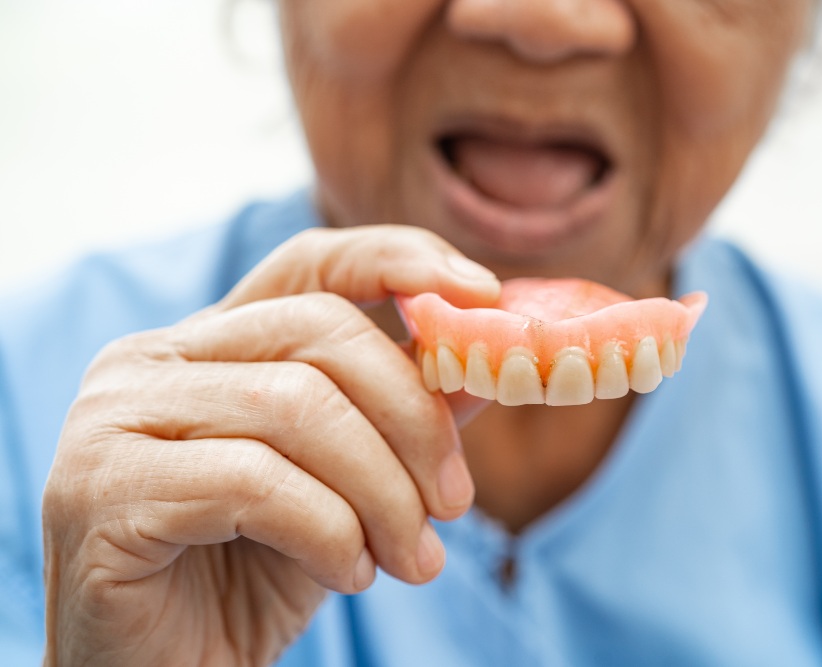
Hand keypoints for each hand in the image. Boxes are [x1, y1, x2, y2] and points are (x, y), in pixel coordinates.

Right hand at [42, 226, 499, 665]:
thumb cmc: (250, 578)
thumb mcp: (346, 486)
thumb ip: (400, 418)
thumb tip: (484, 363)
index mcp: (206, 346)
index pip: (309, 266)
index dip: (399, 261)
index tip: (485, 293)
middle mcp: (148, 363)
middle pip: (319, 331)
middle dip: (413, 418)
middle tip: (455, 503)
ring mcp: (112, 419)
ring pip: (296, 406)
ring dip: (382, 492)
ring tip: (410, 558)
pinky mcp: (100, 491)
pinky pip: (256, 482)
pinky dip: (330, 532)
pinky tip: (348, 573)